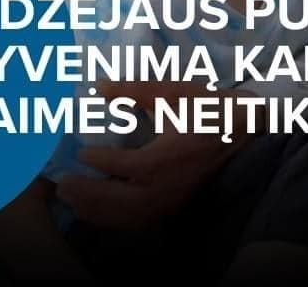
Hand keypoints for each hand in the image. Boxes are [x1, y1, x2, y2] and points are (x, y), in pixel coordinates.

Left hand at [56, 80, 241, 227]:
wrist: (246, 130)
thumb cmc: (210, 109)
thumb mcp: (175, 93)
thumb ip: (136, 91)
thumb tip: (100, 86)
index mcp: (159, 160)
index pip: (115, 166)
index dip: (94, 160)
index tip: (80, 152)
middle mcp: (160, 188)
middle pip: (112, 200)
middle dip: (84, 193)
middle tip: (61, 185)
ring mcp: (167, 202)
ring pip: (122, 217)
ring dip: (94, 211)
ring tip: (72, 200)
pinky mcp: (174, 207)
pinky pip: (137, 222)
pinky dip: (114, 220)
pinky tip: (101, 213)